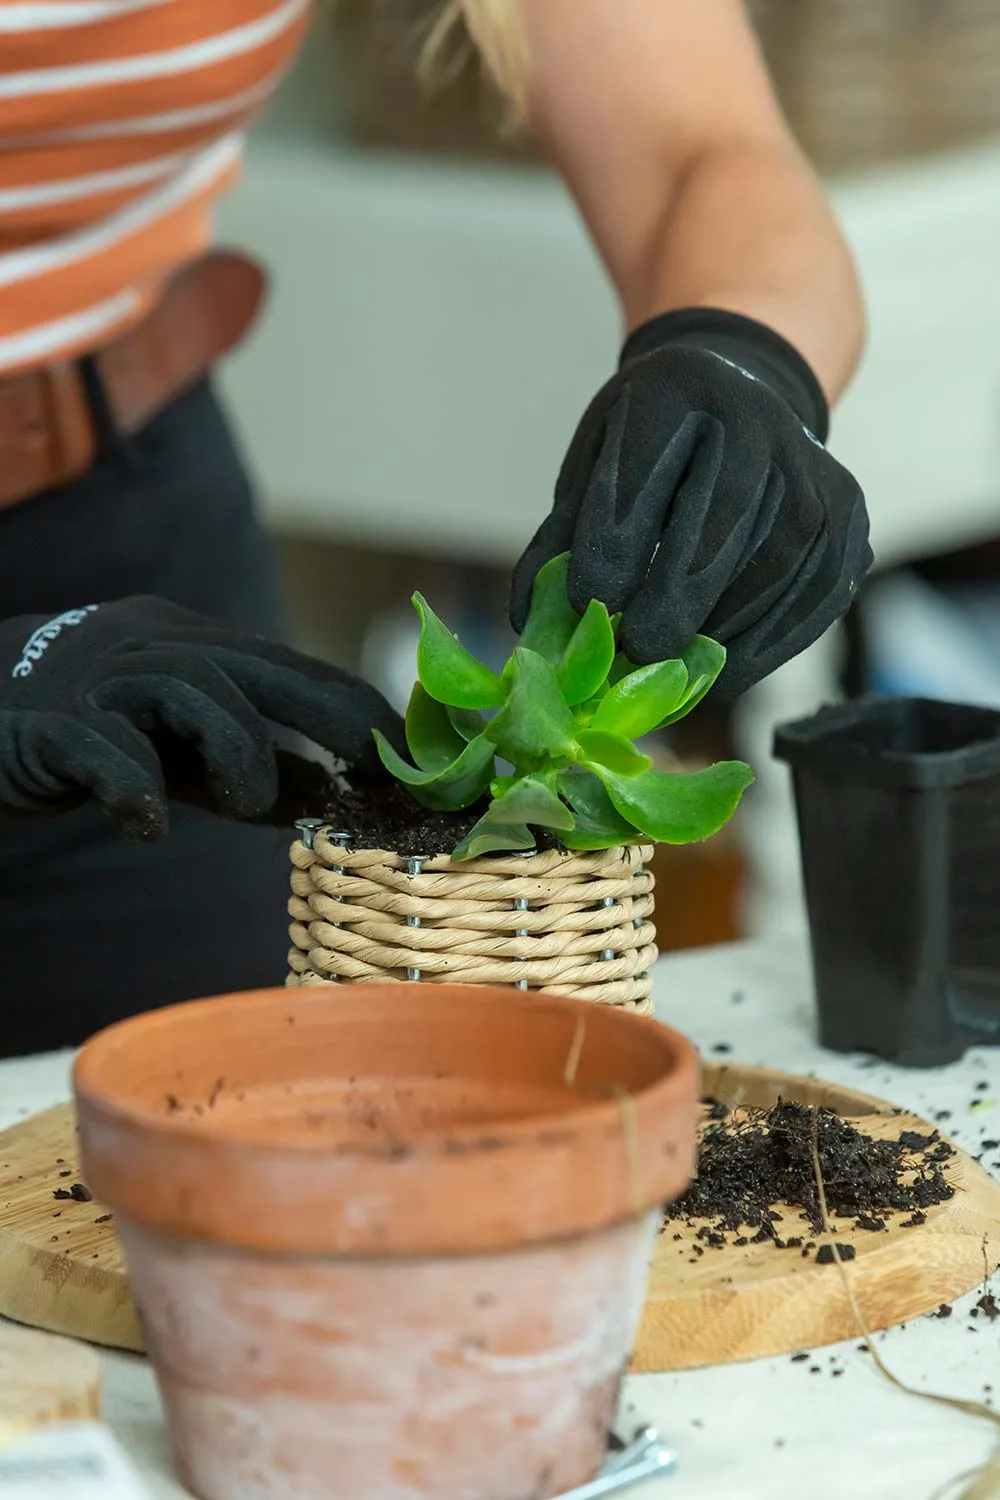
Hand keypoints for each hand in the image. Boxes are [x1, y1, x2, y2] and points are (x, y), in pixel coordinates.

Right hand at [0, 596, 403, 839]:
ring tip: (249, 806)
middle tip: (372, 770)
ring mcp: (94, 676)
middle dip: (327, 714)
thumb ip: (237, 768)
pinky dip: (134, 787)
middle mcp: (147, 644)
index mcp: (187, 644)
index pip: (289, 665)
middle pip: (253, 664)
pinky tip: (146, 826)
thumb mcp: (172, 750)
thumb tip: (322, 797)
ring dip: (236, 752)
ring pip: (188, 690)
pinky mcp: (45, 724)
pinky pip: (103, 745)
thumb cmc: (78, 731)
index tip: (407, 758)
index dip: (352, 708)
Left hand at [510, 308, 871, 697]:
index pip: (641, 480)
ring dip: (723, 629)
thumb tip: (532, 622)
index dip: (611, 551)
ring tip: (678, 667)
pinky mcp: (848, 514)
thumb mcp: (595, 464)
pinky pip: (816, 593)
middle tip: (639, 650)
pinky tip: (728, 670)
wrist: (743, 394)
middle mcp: (754, 418)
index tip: (589, 604)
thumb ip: (563, 538)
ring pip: (772, 564)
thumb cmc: (652, 446)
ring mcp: (812, 466)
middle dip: (672, 600)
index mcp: (673, 390)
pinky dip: (770, 643)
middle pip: (716, 524)